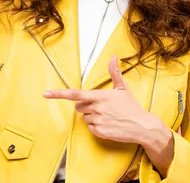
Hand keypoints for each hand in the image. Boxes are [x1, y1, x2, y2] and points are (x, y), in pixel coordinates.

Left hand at [43, 54, 157, 143]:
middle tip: (102, 107)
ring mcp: (98, 121)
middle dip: (86, 106)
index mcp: (100, 96)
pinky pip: (90, 128)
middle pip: (79, 106)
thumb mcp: (123, 88)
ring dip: (92, 116)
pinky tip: (108, 124)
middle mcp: (97, 108)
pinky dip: (96, 127)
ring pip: (85, 117)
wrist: (143, 127)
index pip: (75, 94)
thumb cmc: (132, 106)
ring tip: (108, 116)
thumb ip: (114, 72)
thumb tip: (114, 56)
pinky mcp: (100, 132)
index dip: (59, 94)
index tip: (46, 94)